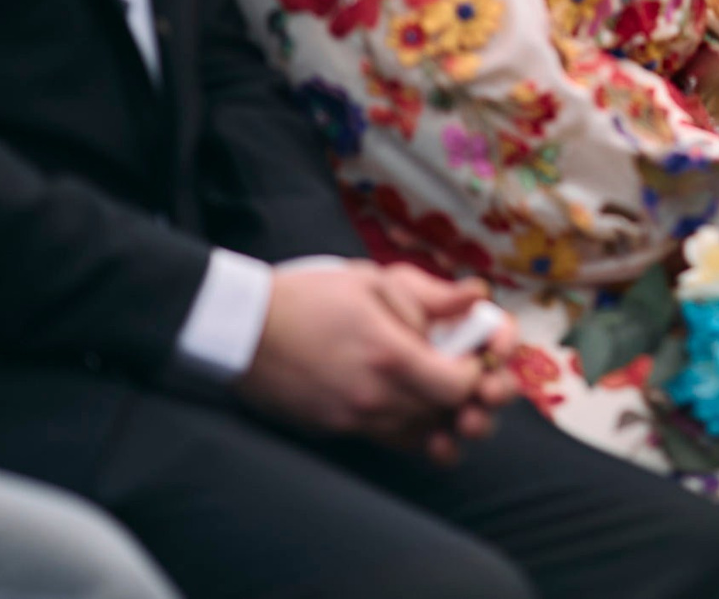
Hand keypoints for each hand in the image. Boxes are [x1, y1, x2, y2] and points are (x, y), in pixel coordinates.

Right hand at [235, 262, 514, 461]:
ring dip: (435, 412)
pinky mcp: (334, 429)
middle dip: (463, 396)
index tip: (469, 351)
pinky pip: (386, 437)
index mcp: (390, 356)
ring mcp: (352, 420)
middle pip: (443, 415)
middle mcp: (374, 398)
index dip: (475, 371)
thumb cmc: (308, 297)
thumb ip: (430, 296)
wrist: (242, 329)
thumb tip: (476, 297)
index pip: (459, 387)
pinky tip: (403, 397)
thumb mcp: (373, 280)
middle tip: (461, 370)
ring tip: (432, 382)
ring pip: (417, 433)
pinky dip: (405, 424)